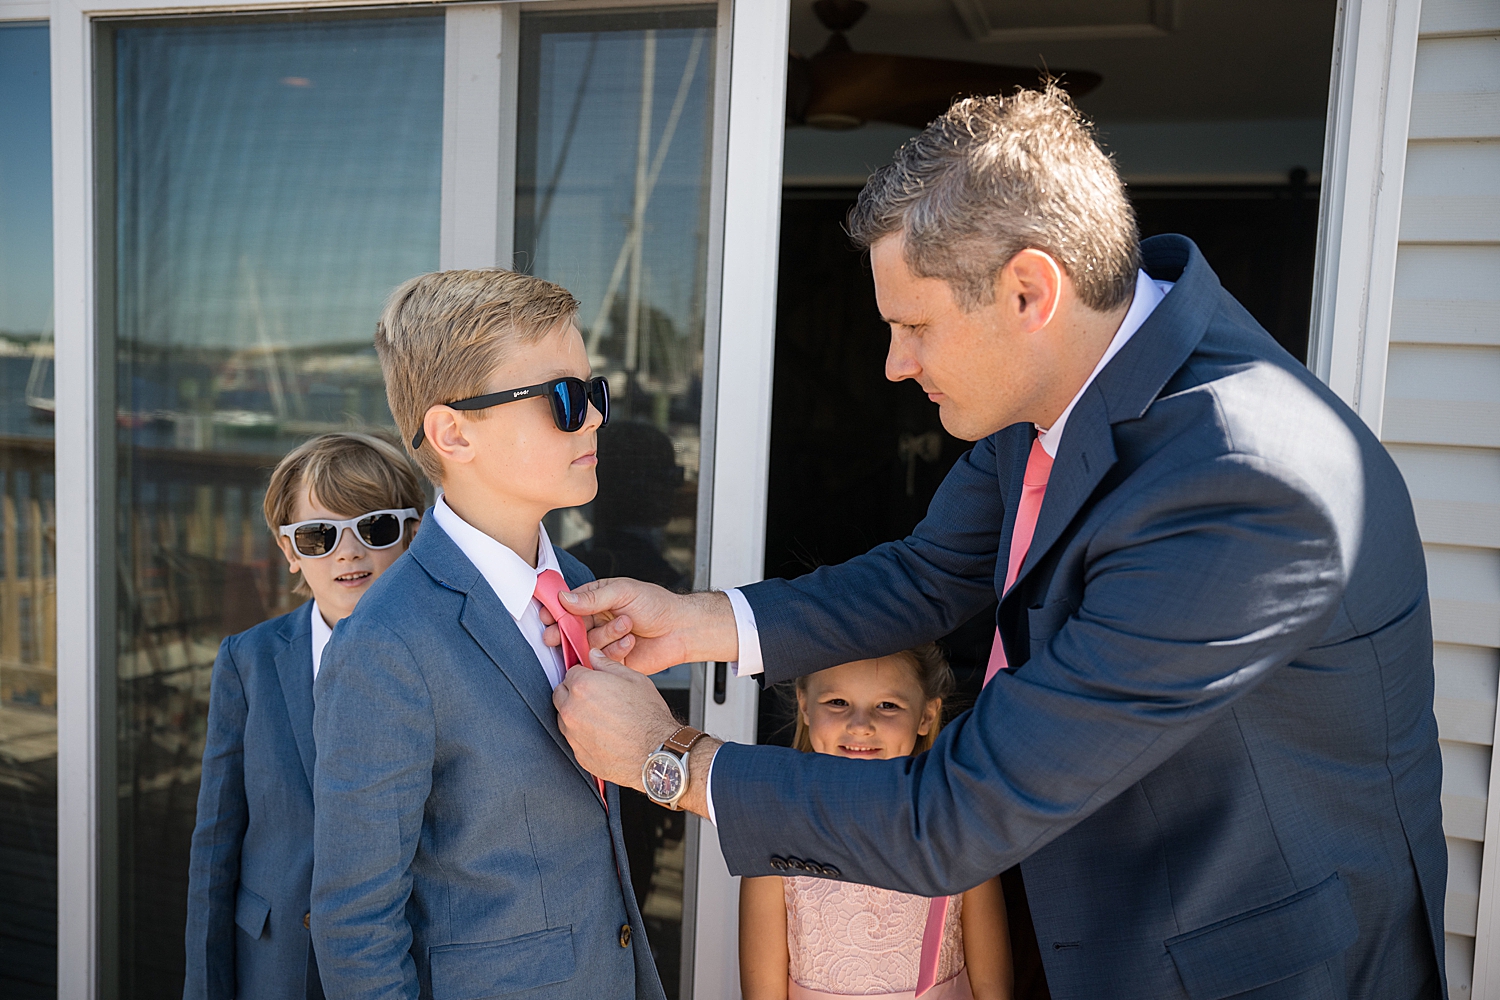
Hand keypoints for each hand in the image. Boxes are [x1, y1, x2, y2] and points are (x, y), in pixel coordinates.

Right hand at [544, 578, 738, 674]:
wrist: (681, 629)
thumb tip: (565, 598)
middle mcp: (597, 621)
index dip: (555, 611)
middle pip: (570, 629)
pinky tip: (630, 641)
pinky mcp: (612, 661)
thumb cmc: (657, 605)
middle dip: (564, 632)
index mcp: (597, 599)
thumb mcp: (624, 592)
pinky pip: (601, 660)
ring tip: (626, 626)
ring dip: (604, 636)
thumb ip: (593, 597)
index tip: (546, 617)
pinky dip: (615, 650)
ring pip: (586, 645)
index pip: (568, 605)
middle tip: (556, 636)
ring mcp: (604, 641)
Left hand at [553, 648, 719, 817]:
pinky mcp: (579, 754)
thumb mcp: (634, 679)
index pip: (570, 672)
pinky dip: (583, 735)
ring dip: (577, 714)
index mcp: (583, 686)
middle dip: (575, 692)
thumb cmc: (649, 717)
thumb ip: (608, 664)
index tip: (593, 679)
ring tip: (603, 717)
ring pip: (564, 718)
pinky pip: (574, 739)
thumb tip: (595, 656)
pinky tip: (604, 734)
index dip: (584, 674)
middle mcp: (572, 711)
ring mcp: (573, 735)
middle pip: (561, 694)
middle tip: (597, 696)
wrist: (656, 753)